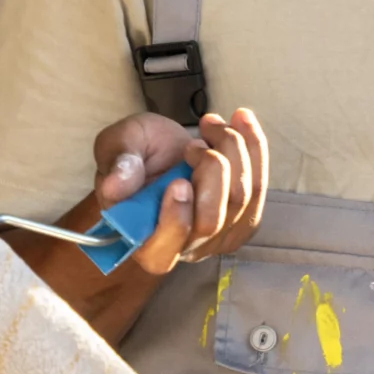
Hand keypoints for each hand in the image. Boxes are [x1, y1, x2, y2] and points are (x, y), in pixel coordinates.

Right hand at [90, 108, 268, 273]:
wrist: (163, 148)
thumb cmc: (134, 154)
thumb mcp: (115, 148)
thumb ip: (116, 165)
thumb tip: (115, 187)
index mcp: (141, 242)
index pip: (161, 253)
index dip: (175, 220)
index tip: (179, 181)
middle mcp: (183, 249)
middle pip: (210, 222)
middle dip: (210, 170)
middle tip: (194, 140)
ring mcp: (219, 236)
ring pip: (241, 200)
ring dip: (233, 151)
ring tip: (211, 123)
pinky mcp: (244, 217)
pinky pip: (259, 188)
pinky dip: (255, 149)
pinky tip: (241, 120)